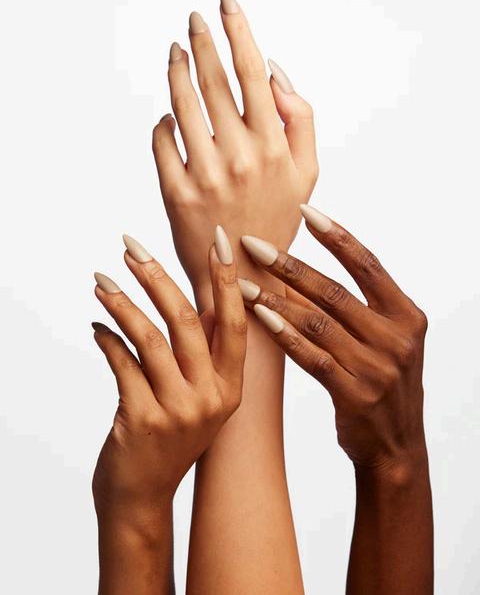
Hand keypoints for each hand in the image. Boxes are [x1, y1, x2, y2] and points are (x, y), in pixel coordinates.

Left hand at [91, 227, 246, 515]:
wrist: (142, 497)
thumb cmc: (170, 438)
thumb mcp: (200, 399)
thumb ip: (203, 353)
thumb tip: (198, 295)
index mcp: (231, 388)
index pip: (234, 322)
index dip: (226, 279)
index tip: (219, 240)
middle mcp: (211, 398)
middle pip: (185, 320)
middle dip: (155, 276)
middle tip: (131, 247)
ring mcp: (178, 411)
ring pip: (148, 337)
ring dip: (121, 303)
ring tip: (101, 280)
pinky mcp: (142, 419)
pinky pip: (121, 363)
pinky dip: (106, 339)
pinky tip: (97, 327)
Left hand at [152, 0, 317, 297]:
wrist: (246, 275)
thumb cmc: (277, 219)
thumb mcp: (307, 173)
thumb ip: (300, 119)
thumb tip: (272, 71)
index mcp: (275, 145)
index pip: (252, 72)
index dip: (238, 29)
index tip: (225, 1)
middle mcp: (240, 155)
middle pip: (214, 80)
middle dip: (202, 41)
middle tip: (194, 20)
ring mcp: (205, 173)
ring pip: (182, 104)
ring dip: (176, 71)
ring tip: (176, 53)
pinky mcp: (176, 192)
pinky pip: (162, 141)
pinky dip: (163, 123)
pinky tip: (168, 116)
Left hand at [238, 205, 427, 471]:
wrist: (396, 447)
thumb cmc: (383, 384)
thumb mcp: (388, 340)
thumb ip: (362, 307)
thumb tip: (308, 270)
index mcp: (407, 315)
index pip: (367, 264)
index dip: (335, 236)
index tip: (304, 210)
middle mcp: (396, 338)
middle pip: (334, 291)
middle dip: (290, 265)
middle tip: (253, 244)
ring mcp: (377, 367)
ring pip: (317, 322)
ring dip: (275, 299)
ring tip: (242, 282)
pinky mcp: (355, 393)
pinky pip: (311, 356)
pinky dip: (283, 335)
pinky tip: (259, 316)